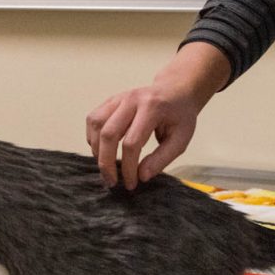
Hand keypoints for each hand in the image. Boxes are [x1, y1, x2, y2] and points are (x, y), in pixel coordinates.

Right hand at [86, 79, 200, 190]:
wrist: (175, 90)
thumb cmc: (180, 116)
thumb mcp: (181, 139)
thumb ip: (162, 159)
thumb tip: (142, 176)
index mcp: (152, 108)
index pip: (132, 142)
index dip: (129, 167)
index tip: (132, 184)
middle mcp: (131, 99)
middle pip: (109, 133)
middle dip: (106, 162)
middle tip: (111, 182)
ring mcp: (118, 98)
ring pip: (96, 124)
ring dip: (96, 149)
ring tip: (106, 166)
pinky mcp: (111, 100)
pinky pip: (93, 118)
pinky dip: (93, 137)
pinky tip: (102, 149)